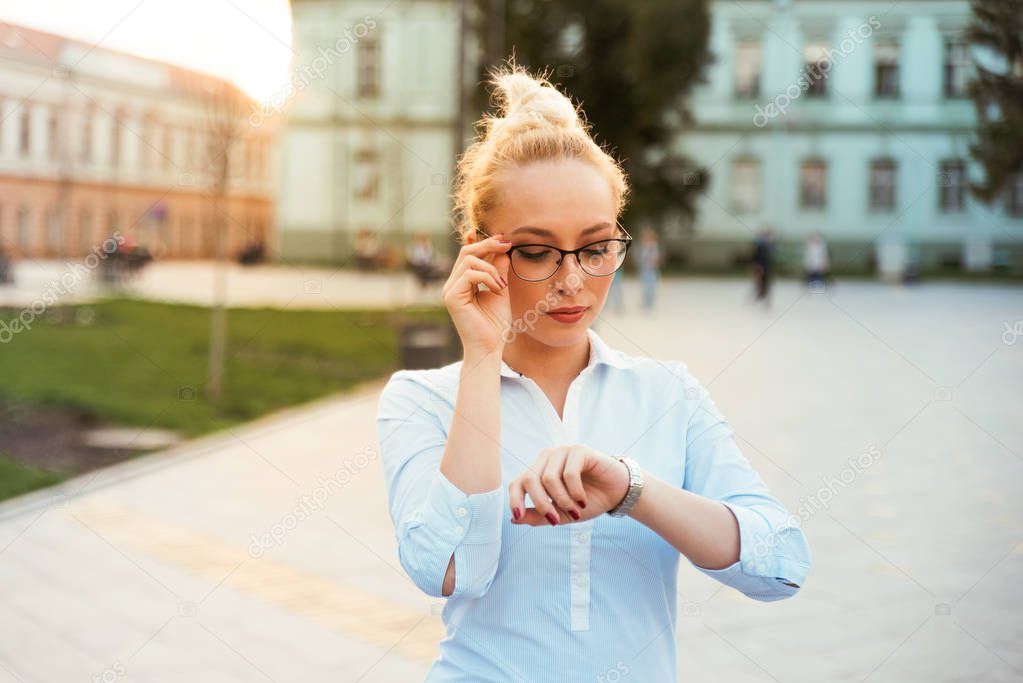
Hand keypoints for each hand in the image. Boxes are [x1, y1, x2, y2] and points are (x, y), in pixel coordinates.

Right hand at [442, 233, 512, 355]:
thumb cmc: (495, 325)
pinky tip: (498, 289)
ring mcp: (450, 290)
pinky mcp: (452, 297)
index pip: (469, 254)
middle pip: (467, 252)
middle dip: (489, 245)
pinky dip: (488, 277)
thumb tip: (503, 250)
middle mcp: (452, 284)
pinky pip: (470, 274)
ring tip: (502, 285)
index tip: (505, 239)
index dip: (485, 242)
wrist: (490, 348)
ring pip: (469, 260)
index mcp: (462, 283)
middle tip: (508, 245)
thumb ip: (499, 270)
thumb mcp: (500, 290)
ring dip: (492, 268)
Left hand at [508, 445, 630, 525]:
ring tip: (576, 510)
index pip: (517, 482)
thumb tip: (514, 519)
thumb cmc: (586, 502)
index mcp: (538, 472)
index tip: (517, 515)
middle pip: (529, 479)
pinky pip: (569, 474)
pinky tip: (583, 500)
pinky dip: (575, 492)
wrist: (616, 494)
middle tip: (556, 520)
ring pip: (549, 478)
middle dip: (541, 504)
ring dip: (562, 500)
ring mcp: (562, 451)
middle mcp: (546, 458)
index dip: (514, 499)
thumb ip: (538, 516)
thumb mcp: (561, 515)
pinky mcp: (579, 450)